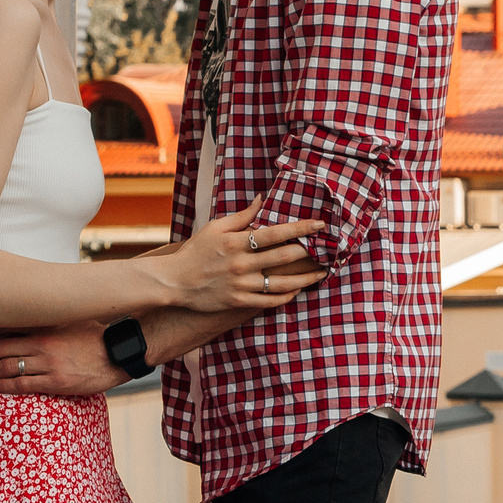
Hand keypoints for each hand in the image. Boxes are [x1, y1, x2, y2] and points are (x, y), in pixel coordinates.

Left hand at [0, 321, 124, 396]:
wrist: (121, 352)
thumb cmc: (96, 337)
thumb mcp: (68, 321)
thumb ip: (46, 322)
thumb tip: (25, 322)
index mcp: (44, 325)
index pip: (3, 328)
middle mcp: (42, 341)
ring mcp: (48, 362)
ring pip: (5, 367)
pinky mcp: (56, 380)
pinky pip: (21, 384)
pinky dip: (2, 385)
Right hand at [156, 198, 328, 313]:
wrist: (174, 281)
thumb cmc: (195, 251)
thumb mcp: (214, 228)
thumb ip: (241, 216)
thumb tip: (261, 200)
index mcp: (236, 242)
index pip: (276, 233)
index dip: (300, 228)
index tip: (320, 225)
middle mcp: (241, 263)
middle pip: (284, 257)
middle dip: (310, 253)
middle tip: (328, 250)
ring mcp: (240, 284)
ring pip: (281, 283)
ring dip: (305, 278)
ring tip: (321, 273)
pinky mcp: (238, 302)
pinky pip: (269, 301)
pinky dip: (286, 296)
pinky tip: (297, 291)